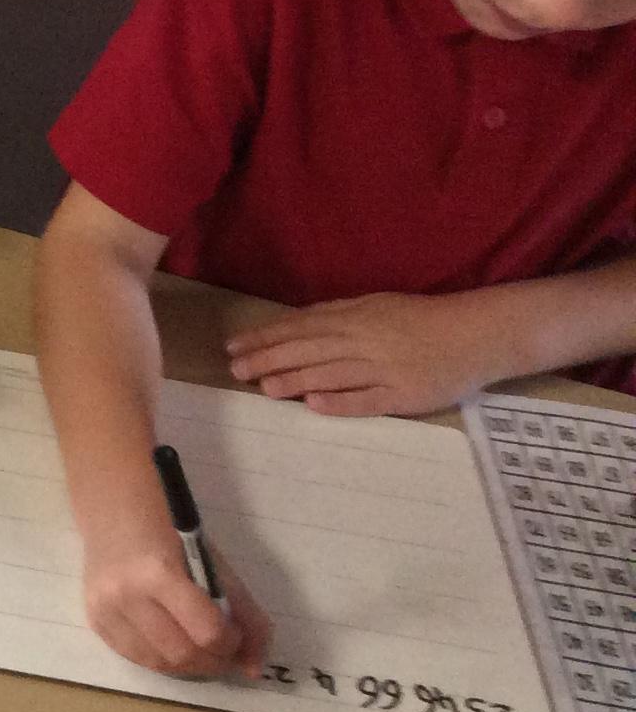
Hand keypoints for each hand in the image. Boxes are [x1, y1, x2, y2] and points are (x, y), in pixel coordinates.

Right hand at [81, 515, 272, 680]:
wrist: (114, 513)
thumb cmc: (171, 534)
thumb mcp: (215, 565)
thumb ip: (245, 614)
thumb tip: (253, 669)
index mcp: (160, 573)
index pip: (206, 633)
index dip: (231, 642)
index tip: (235, 633)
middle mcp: (126, 595)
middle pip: (182, 655)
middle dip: (212, 660)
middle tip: (221, 649)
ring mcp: (105, 609)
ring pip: (158, 664)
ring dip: (188, 665)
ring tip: (199, 649)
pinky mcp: (93, 619)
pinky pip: (135, 658)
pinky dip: (161, 659)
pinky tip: (171, 642)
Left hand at [227, 291, 513, 416]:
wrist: (476, 334)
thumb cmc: (420, 319)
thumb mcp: (374, 306)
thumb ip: (336, 315)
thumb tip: (293, 325)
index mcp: (355, 317)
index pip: (300, 328)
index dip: (266, 337)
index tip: (235, 347)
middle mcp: (365, 340)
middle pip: (309, 350)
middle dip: (270, 359)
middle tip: (237, 370)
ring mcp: (385, 368)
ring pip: (333, 374)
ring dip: (296, 380)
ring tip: (266, 388)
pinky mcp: (405, 395)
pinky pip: (369, 400)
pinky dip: (341, 402)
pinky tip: (315, 406)